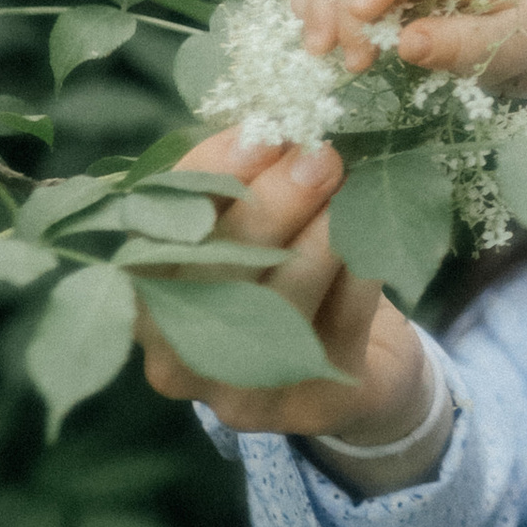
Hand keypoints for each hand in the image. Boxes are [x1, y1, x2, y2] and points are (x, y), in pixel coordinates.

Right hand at [138, 132, 433, 465]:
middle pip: (214, 268)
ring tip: (353, 183)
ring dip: (323, 232)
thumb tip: (275, 120)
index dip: (212, 173)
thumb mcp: (256, 225)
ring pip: (277, 300)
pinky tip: (381, 236)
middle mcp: (174, 353)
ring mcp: (237, 389)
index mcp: (144, 295)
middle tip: (321, 151)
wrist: (358, 366)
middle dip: (273, 201)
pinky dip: (362, 270)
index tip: (265, 129)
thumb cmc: (290, 274)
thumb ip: (247, 180)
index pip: (160, 227)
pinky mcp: (306, 406)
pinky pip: (338, 324)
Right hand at [291, 0, 526, 84]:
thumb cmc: (514, 29)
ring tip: (318, 50)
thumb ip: (461, 44)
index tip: (362, 14)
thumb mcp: (506, 43)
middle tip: (352, 62)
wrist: (511, 15)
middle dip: (345, 6)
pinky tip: (309, 29)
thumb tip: (408, 45)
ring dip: (320, 1)